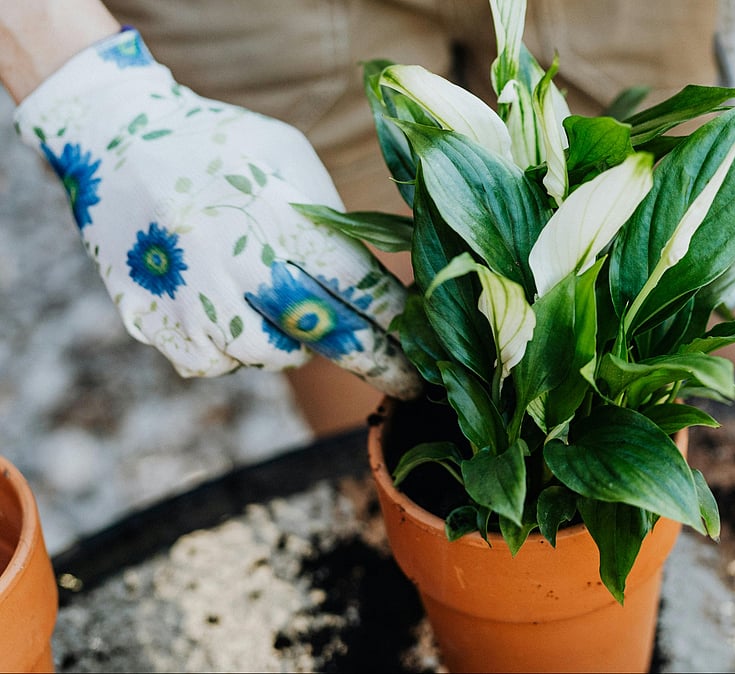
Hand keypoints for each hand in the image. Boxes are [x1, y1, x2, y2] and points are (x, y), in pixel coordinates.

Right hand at [13, 29, 421, 398]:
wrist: (116, 140)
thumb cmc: (224, 149)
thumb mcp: (292, 161)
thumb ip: (336, 224)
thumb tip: (390, 286)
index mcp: (280, 218)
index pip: (360, 289)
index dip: (400, 328)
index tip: (430, 355)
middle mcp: (238, 266)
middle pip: (328, 337)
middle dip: (379, 365)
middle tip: (412, 385)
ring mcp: (193, 301)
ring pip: (274, 357)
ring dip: (290, 339)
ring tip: (269, 290)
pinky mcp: (155, 325)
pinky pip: (219, 364)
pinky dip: (233, 345)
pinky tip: (222, 300)